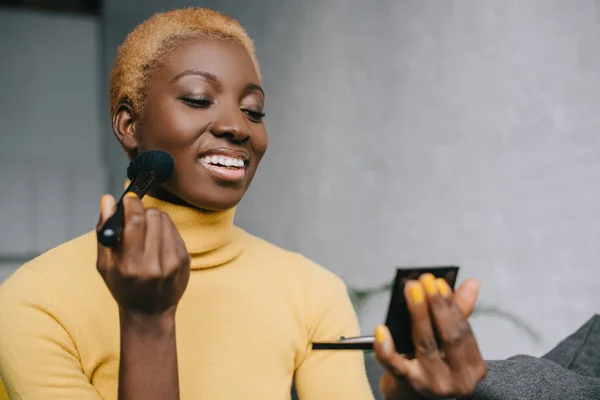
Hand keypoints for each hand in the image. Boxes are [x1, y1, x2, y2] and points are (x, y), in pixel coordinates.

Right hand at [96, 193, 190, 315]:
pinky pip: (175, 230)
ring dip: (154, 218)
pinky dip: (164, 229)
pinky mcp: (185, 259)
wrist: (150, 311)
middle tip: (135, 218)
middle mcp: (154, 264)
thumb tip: (108, 200)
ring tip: (146, 230)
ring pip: (165, 220)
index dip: (132, 204)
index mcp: (130, 266)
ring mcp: (173, 262)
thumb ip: (105, 230)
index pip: (136, 222)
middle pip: (153, 217)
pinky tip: (157, 240)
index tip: (128, 198)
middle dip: (142, 211)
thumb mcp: (105, 264)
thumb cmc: (123, 287)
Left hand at [374, 274, 486, 398]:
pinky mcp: (409, 386)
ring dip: (418, 314)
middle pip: (448, 337)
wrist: (410, 397)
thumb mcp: (447, 342)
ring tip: (411, 290)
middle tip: (425, 281)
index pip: (464, 331)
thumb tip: (472, 284)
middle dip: (436, 306)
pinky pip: (396, 365)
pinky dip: (386, 347)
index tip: (440, 282)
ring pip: (426, 345)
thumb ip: (458, 313)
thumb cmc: (431, 365)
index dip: (452, 305)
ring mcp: (434, 385)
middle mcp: (458, 380)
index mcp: (473, 366)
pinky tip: (381, 330)